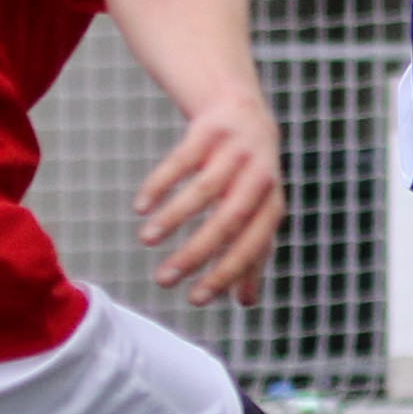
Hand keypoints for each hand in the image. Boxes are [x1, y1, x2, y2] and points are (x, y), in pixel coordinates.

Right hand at [134, 90, 282, 303]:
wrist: (243, 111)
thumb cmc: (249, 177)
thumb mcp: (258, 212)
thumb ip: (254, 254)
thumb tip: (246, 302)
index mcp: (272, 205)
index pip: (251, 246)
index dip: (224, 273)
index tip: (195, 299)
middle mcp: (259, 177)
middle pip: (227, 221)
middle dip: (194, 254)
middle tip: (163, 280)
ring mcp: (235, 151)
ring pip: (203, 190)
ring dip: (173, 218)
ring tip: (145, 240)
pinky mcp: (210, 129)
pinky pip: (182, 160)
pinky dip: (160, 184)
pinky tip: (140, 207)